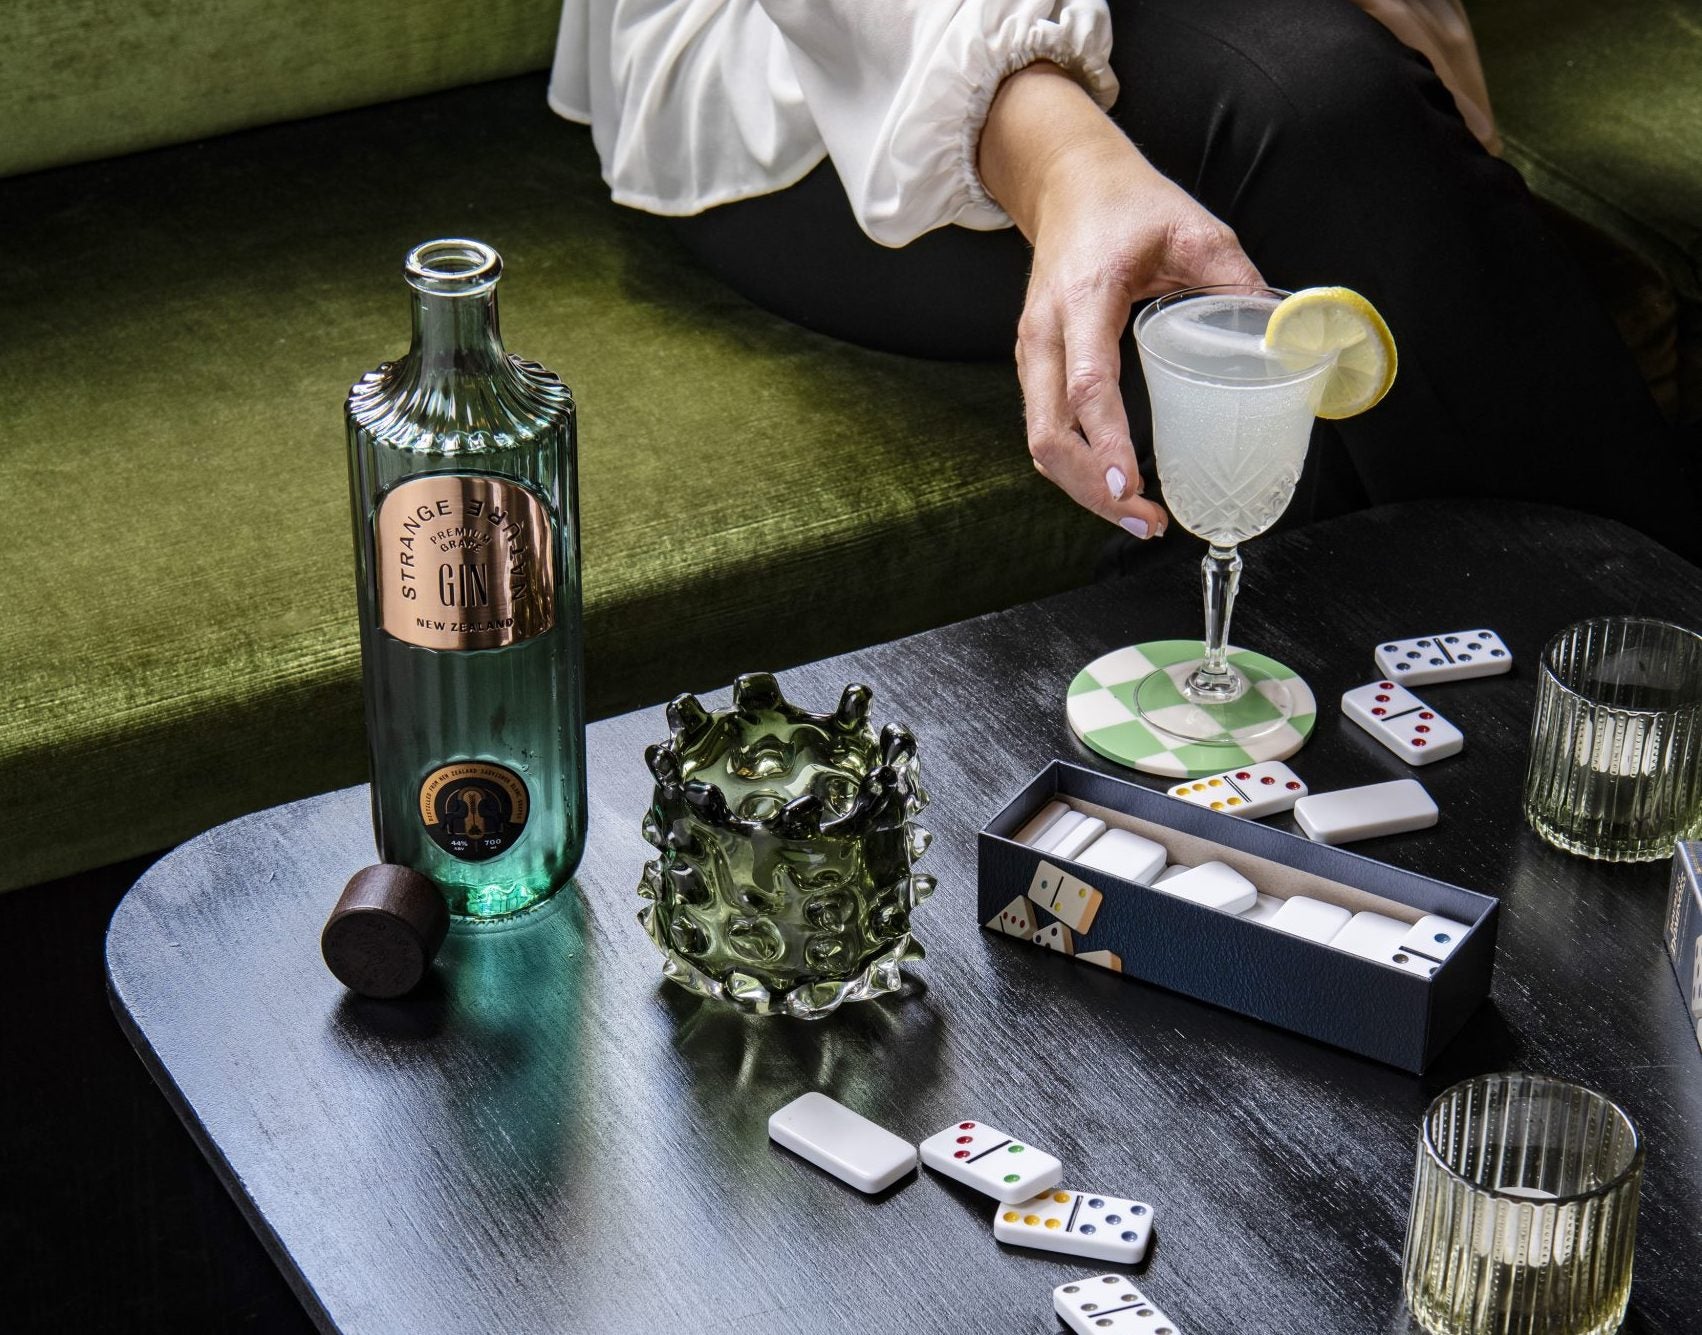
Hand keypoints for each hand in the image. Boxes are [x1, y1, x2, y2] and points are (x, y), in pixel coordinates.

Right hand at [980, 64, 1263, 537]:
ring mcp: (1033, 353)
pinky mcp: (1035, 366)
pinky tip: (1112, 487)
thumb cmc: (1128, 205)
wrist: (1068, 182)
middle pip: (1049, 434)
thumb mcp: (1195, 231)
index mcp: (1085, 298)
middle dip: (1091, 490)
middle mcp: (1046, 333)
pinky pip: (1044, 430)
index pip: (1088, 385)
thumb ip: (1238, 283)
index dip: (1107, 441)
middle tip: (1146, 519)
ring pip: (1041, 441)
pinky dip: (1075, 468)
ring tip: (1136, 515)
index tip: (1128, 484)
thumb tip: (1286, 340)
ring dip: (1081, 489)